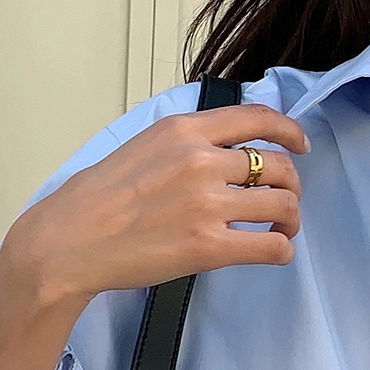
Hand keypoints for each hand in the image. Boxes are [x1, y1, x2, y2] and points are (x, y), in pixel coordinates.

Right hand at [0, 104, 308, 369]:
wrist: (68, 241)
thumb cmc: (95, 200)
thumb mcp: (141, 146)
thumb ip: (185, 143)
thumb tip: (222, 149)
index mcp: (184, 130)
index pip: (258, 118)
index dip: (290, 131)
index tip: (301, 144)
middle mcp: (201, 161)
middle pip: (279, 166)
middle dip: (291, 186)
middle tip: (284, 201)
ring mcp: (207, 204)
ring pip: (283, 205)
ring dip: (291, 219)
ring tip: (281, 230)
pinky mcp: (209, 246)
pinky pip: (272, 247)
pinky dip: (281, 250)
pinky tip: (272, 251)